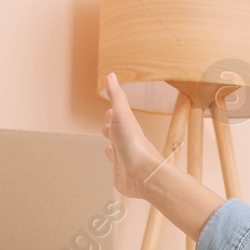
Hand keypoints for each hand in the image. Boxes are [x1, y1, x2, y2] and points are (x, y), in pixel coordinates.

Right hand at [100, 72, 169, 201]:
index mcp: (126, 127)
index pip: (117, 118)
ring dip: (111, 147)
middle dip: (109, 129)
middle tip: (106, 127)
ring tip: (108, 145)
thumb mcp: (122, 115)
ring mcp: (123, 158)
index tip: (110, 110)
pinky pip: (115, 166)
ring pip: (115, 150)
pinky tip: (112, 162)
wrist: (143, 174)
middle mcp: (125, 142)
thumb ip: (117, 96)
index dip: (112, 113)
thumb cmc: (134, 144)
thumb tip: (111, 75)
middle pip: (116, 134)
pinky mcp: (121, 173)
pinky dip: (112, 162)